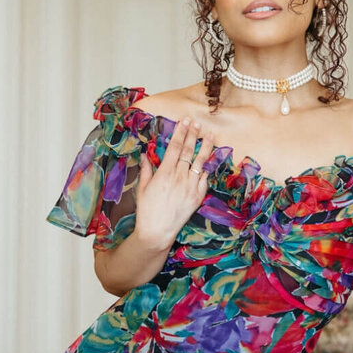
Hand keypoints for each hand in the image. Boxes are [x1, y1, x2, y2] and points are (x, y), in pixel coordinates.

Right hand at [134, 117, 214, 248]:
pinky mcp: (198, 196)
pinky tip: (209, 159)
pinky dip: (207, 168)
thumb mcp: (142, 187)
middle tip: (197, 123)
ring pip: (200, 162)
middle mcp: (179, 177)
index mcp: (165, 172)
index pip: (175, 147)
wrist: (158, 231)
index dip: (181, 132)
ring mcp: (191, 186)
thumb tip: (145, 155)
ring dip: (206, 147)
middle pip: (188, 150)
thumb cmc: (147, 210)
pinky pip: (205, 178)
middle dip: (193, 134)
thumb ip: (146, 169)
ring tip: (210, 135)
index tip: (185, 121)